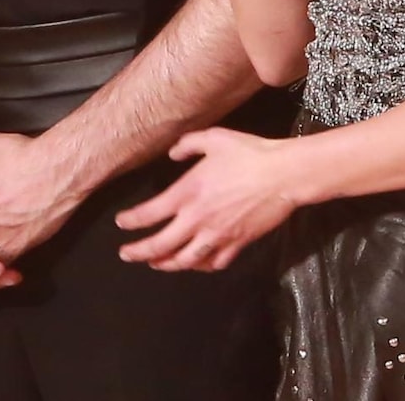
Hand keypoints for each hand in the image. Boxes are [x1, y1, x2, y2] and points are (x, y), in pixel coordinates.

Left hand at [115, 127, 294, 271]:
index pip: (150, 214)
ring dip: (166, 265)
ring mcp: (218, 235)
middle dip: (139, 252)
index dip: (131, 221)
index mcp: (188, 192)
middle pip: (161, 245)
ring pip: (185, 261)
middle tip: (126, 254)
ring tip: (155, 264)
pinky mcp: (237, 243)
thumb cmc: (249, 154)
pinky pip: (214, 263)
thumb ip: (187, 144)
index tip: (121, 223)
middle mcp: (198, 219)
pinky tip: (195, 263)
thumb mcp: (213, 138)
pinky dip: (200, 267)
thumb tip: (172, 153)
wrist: (283, 174)